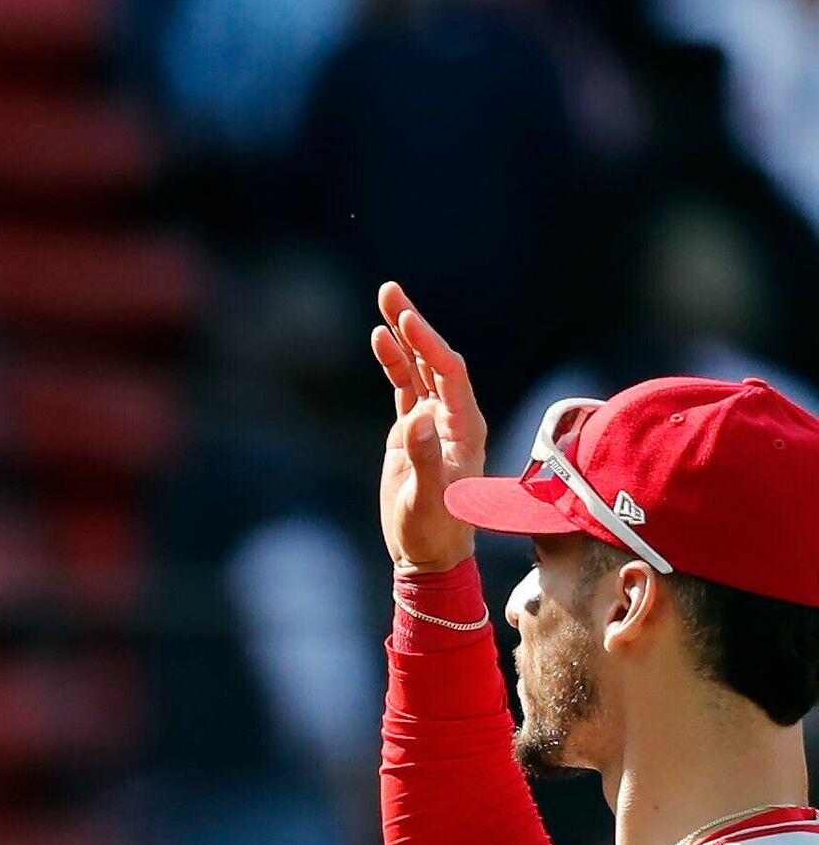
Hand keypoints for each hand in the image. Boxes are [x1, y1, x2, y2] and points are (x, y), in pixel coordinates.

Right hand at [373, 284, 483, 575]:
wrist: (429, 553)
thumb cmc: (434, 530)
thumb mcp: (428, 497)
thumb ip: (424, 456)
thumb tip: (415, 418)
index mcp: (466, 427)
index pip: (449, 373)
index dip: (428, 345)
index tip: (404, 320)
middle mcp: (454, 417)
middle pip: (435, 359)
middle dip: (414, 325)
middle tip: (391, 291)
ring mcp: (433, 421)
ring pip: (419, 368)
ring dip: (402, 336)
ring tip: (384, 301)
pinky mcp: (414, 431)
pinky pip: (405, 388)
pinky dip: (393, 364)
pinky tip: (380, 340)